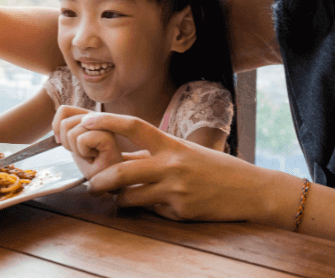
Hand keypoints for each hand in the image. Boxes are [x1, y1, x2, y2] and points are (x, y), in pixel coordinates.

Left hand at [52, 106, 122, 179]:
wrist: (106, 182)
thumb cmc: (92, 164)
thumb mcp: (73, 143)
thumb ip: (66, 128)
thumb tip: (55, 126)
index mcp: (90, 116)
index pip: (63, 110)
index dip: (57, 128)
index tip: (69, 144)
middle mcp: (98, 117)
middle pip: (65, 123)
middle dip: (68, 143)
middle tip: (83, 152)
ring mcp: (105, 126)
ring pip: (72, 132)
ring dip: (77, 150)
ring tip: (90, 155)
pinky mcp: (108, 136)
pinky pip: (82, 140)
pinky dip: (84, 154)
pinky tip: (95, 158)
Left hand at [80, 113, 270, 221]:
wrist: (249, 191)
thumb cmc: (214, 168)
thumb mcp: (183, 153)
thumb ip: (152, 156)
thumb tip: (119, 160)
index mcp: (171, 144)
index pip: (134, 126)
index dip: (107, 122)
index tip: (85, 122)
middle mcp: (171, 165)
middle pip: (121, 172)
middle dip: (99, 181)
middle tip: (90, 184)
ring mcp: (174, 191)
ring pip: (130, 198)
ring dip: (120, 199)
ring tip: (117, 198)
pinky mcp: (179, 213)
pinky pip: (151, 212)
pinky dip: (148, 209)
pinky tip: (160, 206)